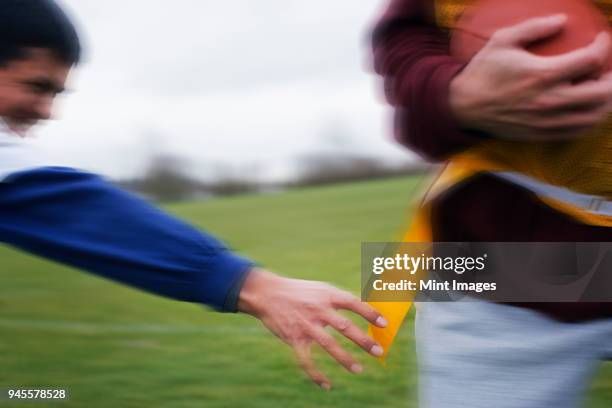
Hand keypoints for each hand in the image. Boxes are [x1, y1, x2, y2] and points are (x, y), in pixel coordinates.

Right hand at [237, 268, 387, 389]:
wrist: (267, 294)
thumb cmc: (299, 292)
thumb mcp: (320, 289)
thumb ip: (339, 300)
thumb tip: (366, 309)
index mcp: (327, 295)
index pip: (353, 303)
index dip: (369, 313)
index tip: (384, 324)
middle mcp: (318, 310)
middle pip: (344, 326)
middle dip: (363, 340)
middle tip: (379, 352)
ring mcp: (305, 325)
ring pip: (328, 344)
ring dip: (345, 358)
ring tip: (358, 370)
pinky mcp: (294, 338)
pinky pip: (306, 360)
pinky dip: (316, 374)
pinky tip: (327, 385)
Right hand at [449, 14, 611, 140]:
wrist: (462, 106)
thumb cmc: (482, 71)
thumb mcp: (502, 40)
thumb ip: (534, 27)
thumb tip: (562, 20)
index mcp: (542, 75)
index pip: (591, 59)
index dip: (603, 45)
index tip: (600, 39)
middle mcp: (550, 101)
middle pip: (603, 92)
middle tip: (605, 68)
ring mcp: (547, 121)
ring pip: (595, 115)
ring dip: (605, 100)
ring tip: (598, 87)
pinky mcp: (542, 134)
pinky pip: (578, 131)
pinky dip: (590, 119)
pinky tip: (585, 108)